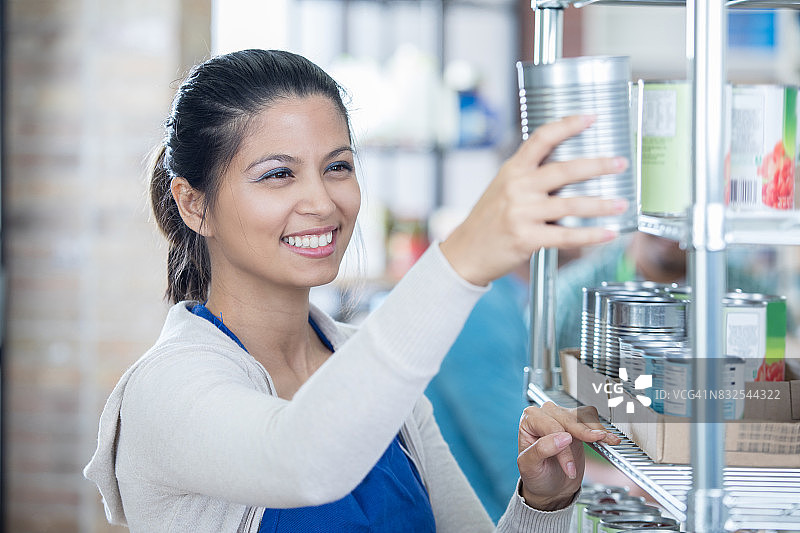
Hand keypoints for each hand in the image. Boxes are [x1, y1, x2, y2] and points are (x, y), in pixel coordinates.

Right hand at [440, 115, 628, 285]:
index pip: (541, 139)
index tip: (591, 117)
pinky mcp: (527, 239)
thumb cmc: (487, 221)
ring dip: (601, 204)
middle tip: (620, 163)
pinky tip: (608, 232)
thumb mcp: (501, 188)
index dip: (567, 125)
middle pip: (564, 170)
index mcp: (512, 170)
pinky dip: (591, 234)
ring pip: (570, 204)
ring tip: (622, 202)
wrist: (465, 253)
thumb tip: (567, 168)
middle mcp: (517, 188)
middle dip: (597, 165)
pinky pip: (566, 236)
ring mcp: (521, 213)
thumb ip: (528, 176)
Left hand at [516, 402, 620, 510]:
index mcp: (529, 421)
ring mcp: (561, 418)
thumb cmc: (536, 475)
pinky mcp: (576, 425)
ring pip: (582, 415)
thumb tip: (562, 437)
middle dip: (583, 433)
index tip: (570, 467)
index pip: (551, 427)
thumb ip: (541, 450)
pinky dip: (601, 429)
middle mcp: (544, 415)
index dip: (563, 447)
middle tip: (597, 444)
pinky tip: (608, 438)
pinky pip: (591, 419)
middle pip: (568, 418)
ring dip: (596, 428)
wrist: (549, 486)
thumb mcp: (529, 466)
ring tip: (607, 440)